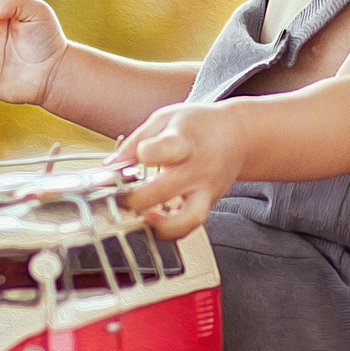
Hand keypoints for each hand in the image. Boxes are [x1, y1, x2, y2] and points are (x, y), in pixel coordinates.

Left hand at [111, 103, 242, 239]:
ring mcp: (206, 189)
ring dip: (161, 226)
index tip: (137, 154)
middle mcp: (198, 168)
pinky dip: (172, 231)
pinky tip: (157, 222)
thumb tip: (110, 165)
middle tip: (121, 196)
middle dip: (135, 198)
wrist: (239, 135)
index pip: (166, 149)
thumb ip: (136, 141)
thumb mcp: (165, 119)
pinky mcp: (209, 204)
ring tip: (145, 219)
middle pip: (165, 190)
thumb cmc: (199, 125)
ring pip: (188, 219)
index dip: (145, 153)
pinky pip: (191, 226)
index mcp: (185, 140)